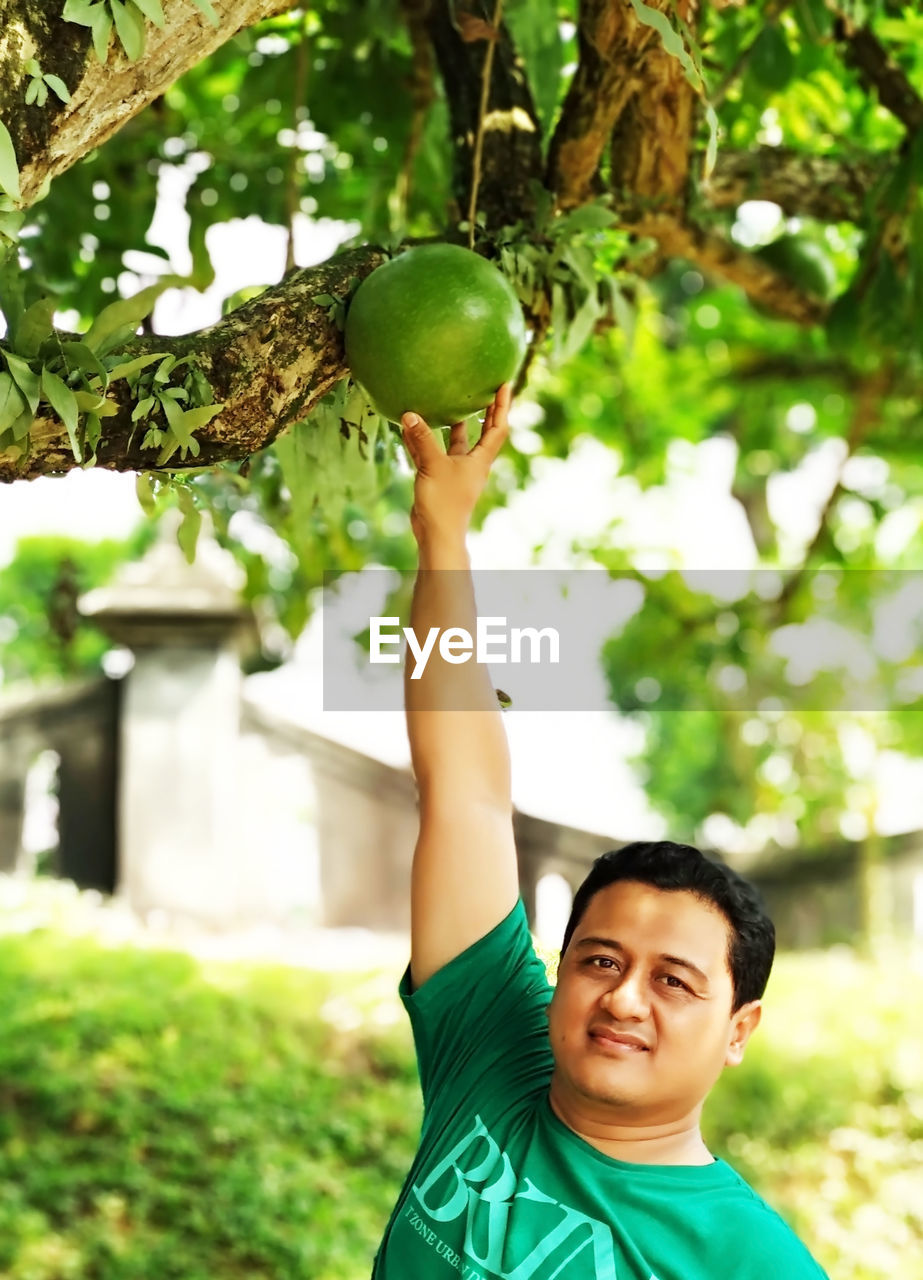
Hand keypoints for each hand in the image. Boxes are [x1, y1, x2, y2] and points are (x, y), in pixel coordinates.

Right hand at [401, 383, 511, 546]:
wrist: (436, 534)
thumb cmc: (444, 503)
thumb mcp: (433, 465)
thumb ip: (422, 439)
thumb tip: (410, 414)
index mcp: (480, 460)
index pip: (497, 427)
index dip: (502, 406)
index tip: (505, 385)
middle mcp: (471, 464)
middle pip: (480, 432)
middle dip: (482, 411)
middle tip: (481, 388)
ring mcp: (454, 471)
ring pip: (453, 442)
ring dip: (450, 423)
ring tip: (447, 400)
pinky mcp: (438, 478)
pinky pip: (431, 453)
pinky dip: (423, 440)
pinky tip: (410, 426)